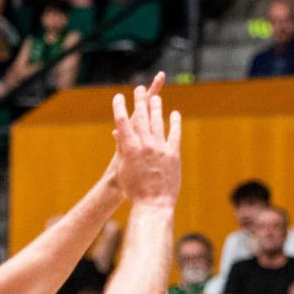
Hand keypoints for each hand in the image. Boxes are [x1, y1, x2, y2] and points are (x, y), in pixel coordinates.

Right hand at [110, 74, 180, 206]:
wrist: (153, 204)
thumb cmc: (134, 190)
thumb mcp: (123, 169)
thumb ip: (122, 149)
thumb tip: (118, 134)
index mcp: (129, 149)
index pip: (122, 122)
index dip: (119, 107)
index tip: (118, 97)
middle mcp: (144, 145)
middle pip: (141, 117)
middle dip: (139, 101)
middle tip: (139, 89)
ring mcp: (160, 148)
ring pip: (157, 122)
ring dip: (156, 108)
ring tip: (156, 97)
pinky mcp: (173, 154)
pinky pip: (174, 134)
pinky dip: (174, 123)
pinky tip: (174, 114)